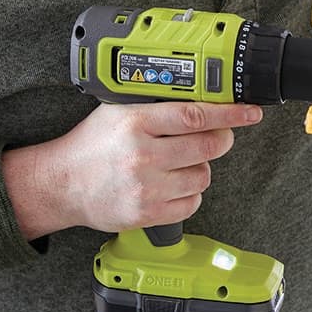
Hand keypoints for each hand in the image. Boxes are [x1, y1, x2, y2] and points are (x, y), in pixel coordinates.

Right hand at [3, 102, 262, 238]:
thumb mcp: (117, 112)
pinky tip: (172, 185)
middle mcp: (142, 155)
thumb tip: (199, 97)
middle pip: (207, 146)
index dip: (229, 113)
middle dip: (221, 139)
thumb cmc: (91, 145)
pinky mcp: (146, 213)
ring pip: (202, 175)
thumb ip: (154, 105)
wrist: (61, 184)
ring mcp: (146, 187)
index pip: (195, 115)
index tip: (249, 112)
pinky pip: (191, 203)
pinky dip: (188, 194)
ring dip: (200, 168)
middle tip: (219, 136)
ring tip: (179, 163)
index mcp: (136, 122)